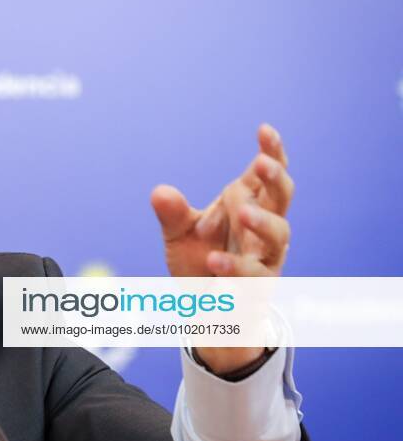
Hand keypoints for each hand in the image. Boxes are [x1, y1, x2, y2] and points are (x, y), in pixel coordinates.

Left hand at [150, 123, 292, 373]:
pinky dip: (235, 267)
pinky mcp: (260, 287)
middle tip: (260, 163)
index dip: (272, 152)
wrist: (205, 310)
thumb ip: (172, 213)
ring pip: (279, 233)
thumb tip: (159, 191)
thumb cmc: (199, 262)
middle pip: (282, 196)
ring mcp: (266, 257)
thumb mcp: (179, 234)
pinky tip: (214, 260)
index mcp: (249, 205)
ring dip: (262, 220)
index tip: (265, 130)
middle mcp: (264, 228)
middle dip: (275, 178)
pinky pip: (254, 274)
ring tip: (241, 212)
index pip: (266, 175)